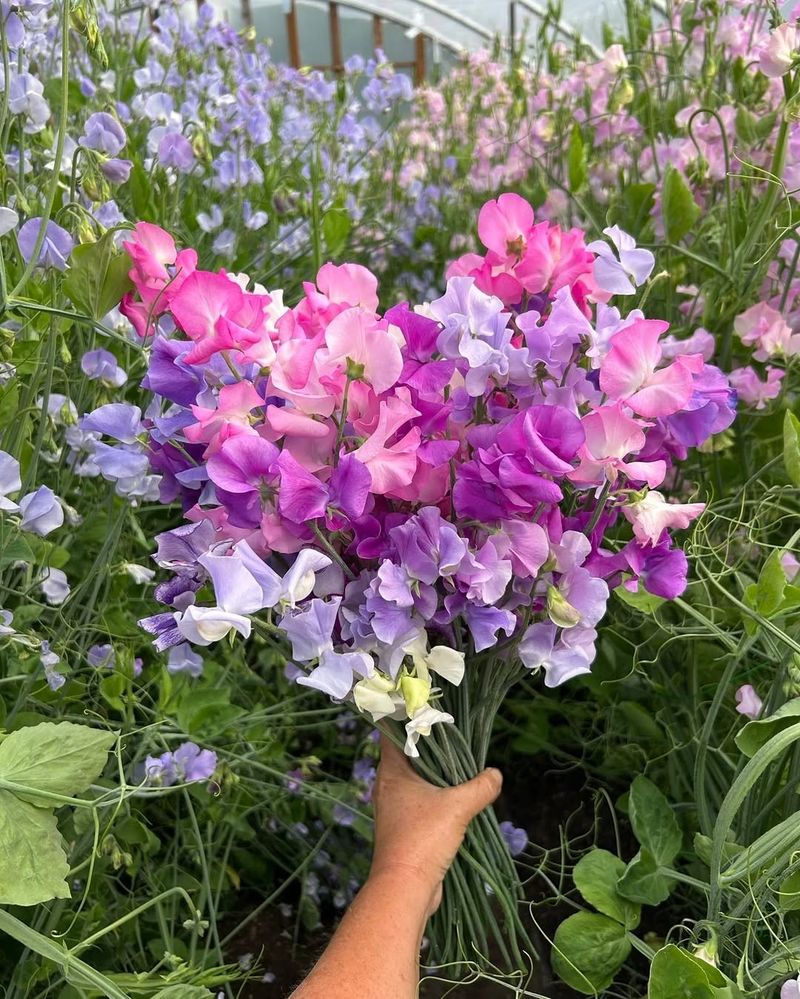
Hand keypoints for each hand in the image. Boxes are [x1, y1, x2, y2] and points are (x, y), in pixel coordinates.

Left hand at [370, 734, 502, 916]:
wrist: (405, 889)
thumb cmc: (422, 839)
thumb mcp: (457, 807)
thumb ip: (480, 787)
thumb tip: (496, 774)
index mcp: (391, 773)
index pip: (392, 733)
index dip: (408, 718)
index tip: (432, 709)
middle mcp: (388, 787)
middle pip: (407, 756)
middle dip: (430, 747)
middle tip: (456, 735)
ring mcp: (394, 808)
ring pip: (415, 781)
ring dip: (436, 775)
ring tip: (462, 766)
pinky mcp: (404, 828)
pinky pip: (421, 802)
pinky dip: (436, 797)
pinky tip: (457, 798)